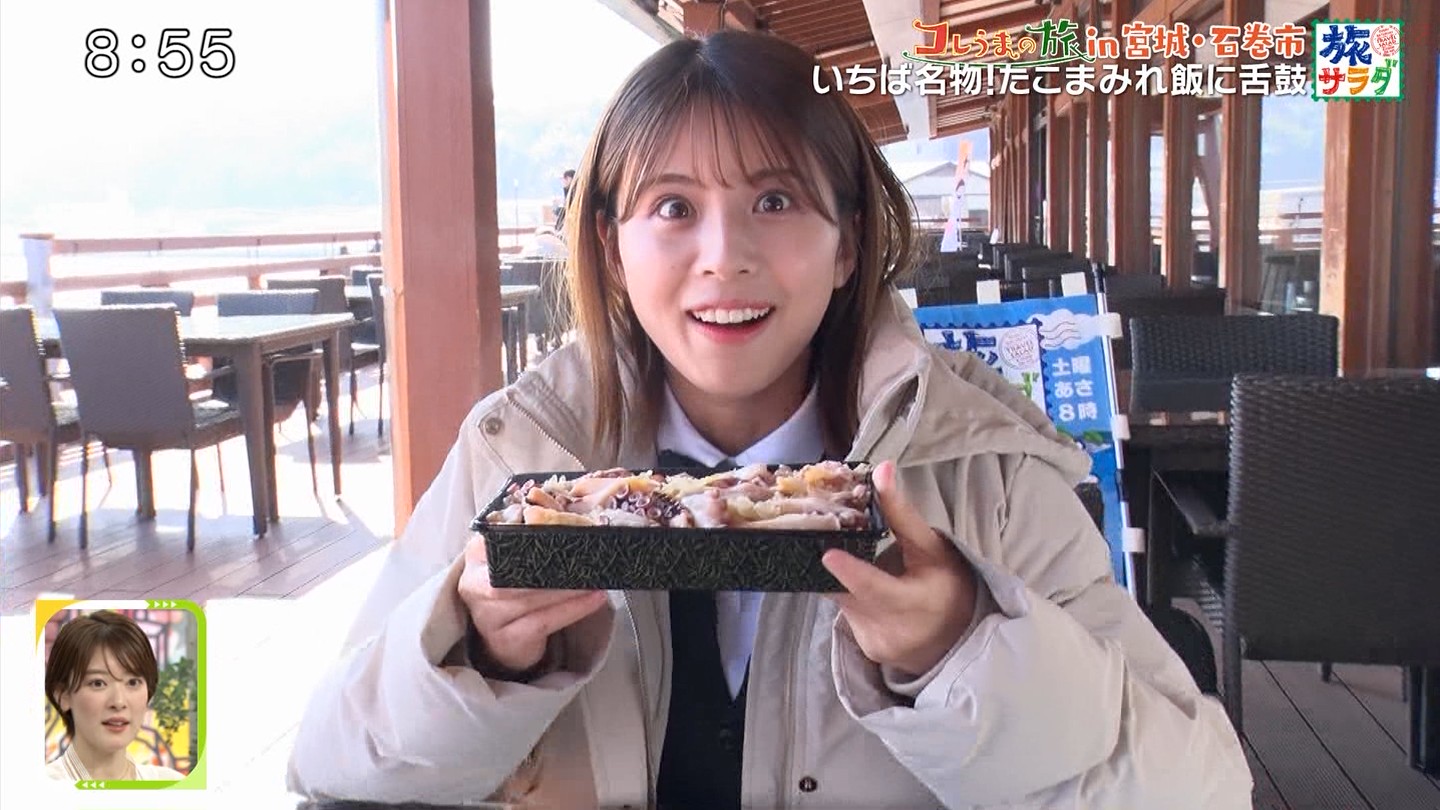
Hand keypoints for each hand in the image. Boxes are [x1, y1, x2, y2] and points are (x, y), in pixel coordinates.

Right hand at [457, 535, 609, 674]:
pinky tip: (594, 600)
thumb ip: (532, 540)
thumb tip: (570, 519)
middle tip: (583, 558)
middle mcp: (474, 585)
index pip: (495, 539)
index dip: (522, 535)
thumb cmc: (517, 590)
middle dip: (548, 568)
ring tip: (594, 579)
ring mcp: (487, 616)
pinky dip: (571, 610)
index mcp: (477, 555)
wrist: (505, 639)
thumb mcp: (515, 563)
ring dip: (566, 590)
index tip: (555, 530)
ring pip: (528, 600)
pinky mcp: (505, 639)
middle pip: (509, 575)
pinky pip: (541, 623)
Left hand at [821, 460, 978, 676]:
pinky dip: (848, 596)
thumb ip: (902, 513)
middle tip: (820, 537)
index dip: (851, 573)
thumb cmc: (949, 585)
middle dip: (833, 565)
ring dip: (840, 580)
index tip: (829, 555)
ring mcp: (877, 643)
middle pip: (847, 592)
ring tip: (847, 561)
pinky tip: (860, 588)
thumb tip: (882, 469)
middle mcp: (893, 629)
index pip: (877, 589)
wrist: (960, 637)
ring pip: (841, 602)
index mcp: (915, 603)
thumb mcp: (932, 548)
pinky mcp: (867, 649)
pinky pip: (846, 614)